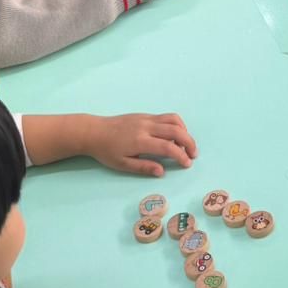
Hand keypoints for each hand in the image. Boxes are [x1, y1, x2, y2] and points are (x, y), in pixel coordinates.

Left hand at [80, 113, 197, 175]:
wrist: (94, 131)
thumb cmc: (106, 151)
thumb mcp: (122, 164)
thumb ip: (143, 167)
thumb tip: (162, 171)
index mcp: (140, 141)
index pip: (168, 147)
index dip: (181, 155)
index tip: (187, 164)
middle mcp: (146, 127)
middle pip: (176, 130)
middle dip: (189, 142)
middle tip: (193, 154)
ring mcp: (146, 118)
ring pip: (174, 119)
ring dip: (184, 131)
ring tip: (185, 144)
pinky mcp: (145, 115)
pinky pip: (166, 117)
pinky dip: (176, 125)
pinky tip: (173, 136)